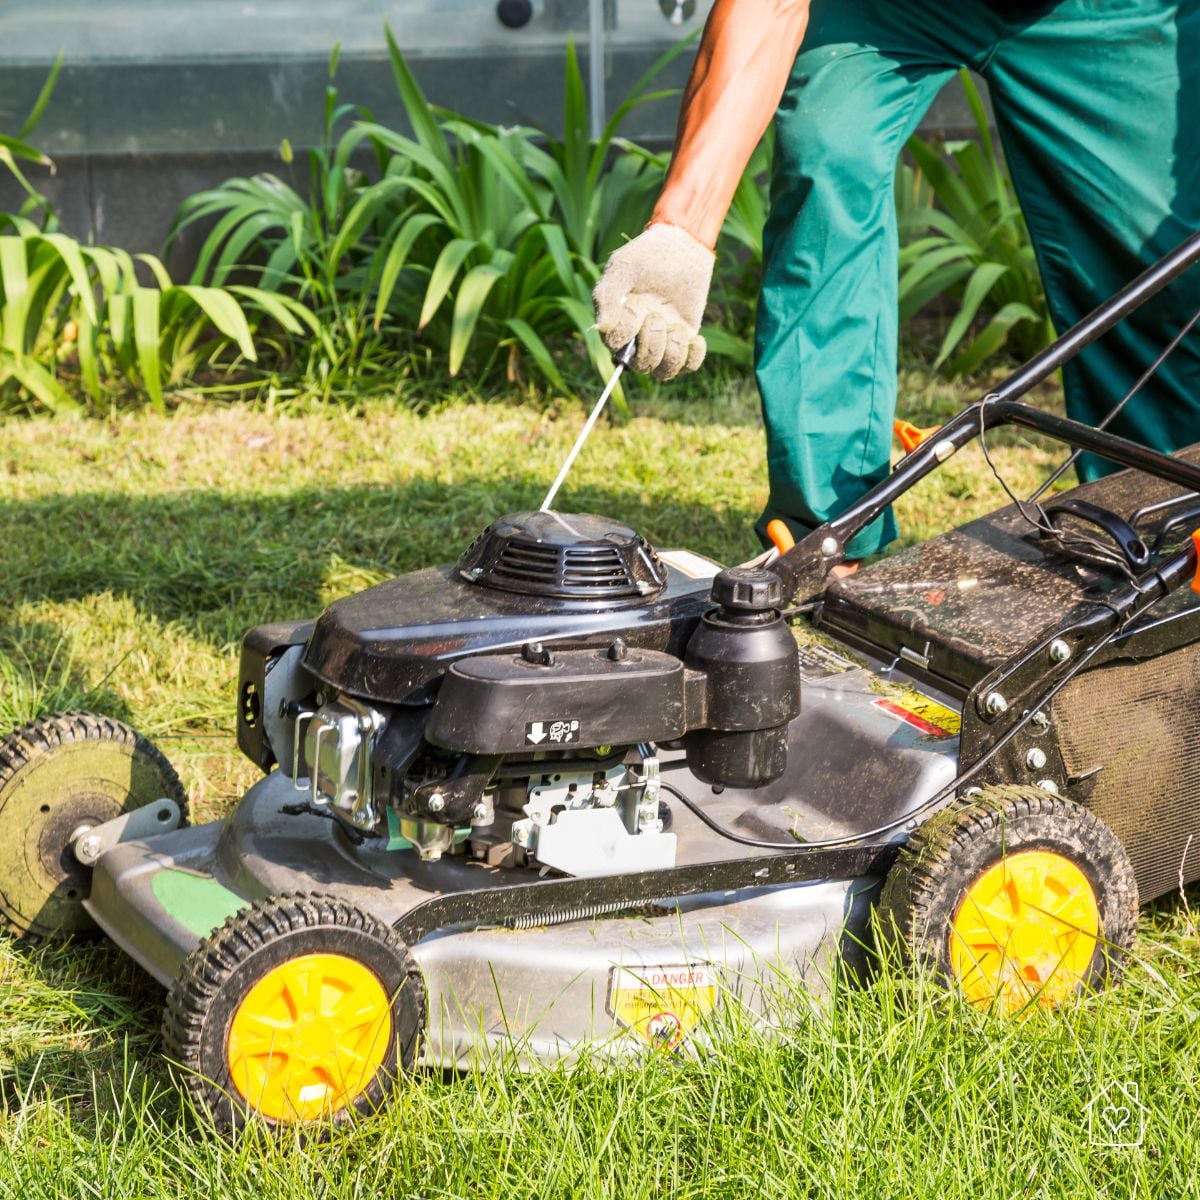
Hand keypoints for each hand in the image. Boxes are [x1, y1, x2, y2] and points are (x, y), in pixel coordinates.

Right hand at [592, 223, 713, 379]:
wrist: (681, 245)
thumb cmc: (646, 255)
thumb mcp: (622, 268)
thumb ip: (607, 296)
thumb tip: (601, 329)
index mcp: (618, 324)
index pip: (616, 348)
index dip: (625, 332)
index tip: (633, 306)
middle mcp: (638, 339)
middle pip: (641, 366)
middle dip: (651, 342)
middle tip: (657, 314)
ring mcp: (663, 341)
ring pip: (664, 372)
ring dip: (673, 353)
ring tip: (677, 328)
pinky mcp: (685, 340)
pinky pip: (689, 367)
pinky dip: (693, 357)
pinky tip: (695, 337)